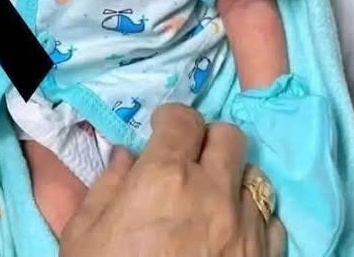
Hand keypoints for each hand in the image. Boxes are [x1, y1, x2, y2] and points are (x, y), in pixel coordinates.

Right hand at [60, 103, 284, 256]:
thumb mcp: (84, 236)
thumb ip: (107, 185)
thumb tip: (127, 158)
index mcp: (165, 178)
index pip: (183, 118)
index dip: (171, 119)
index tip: (162, 129)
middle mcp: (213, 193)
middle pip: (228, 136)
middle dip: (207, 140)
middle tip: (188, 160)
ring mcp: (245, 228)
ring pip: (253, 176)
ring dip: (231, 180)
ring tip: (210, 201)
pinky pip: (269, 220)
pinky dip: (251, 218)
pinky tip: (228, 235)